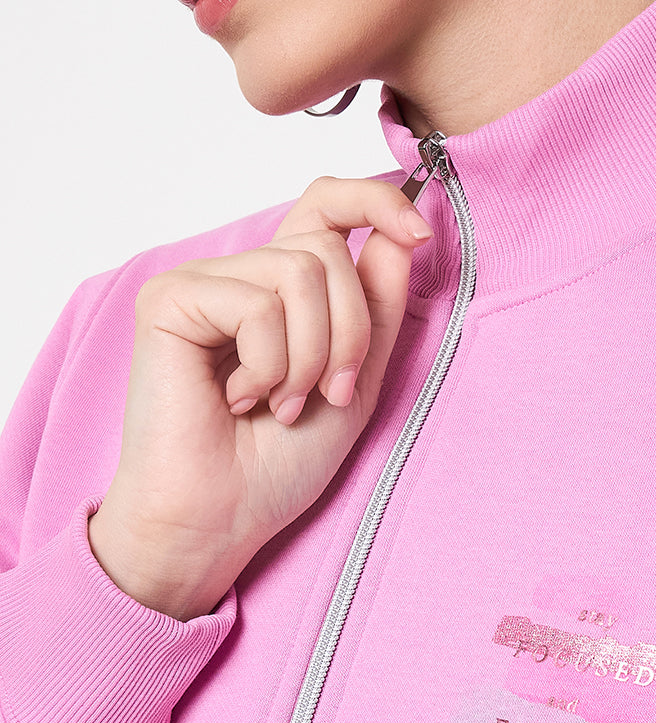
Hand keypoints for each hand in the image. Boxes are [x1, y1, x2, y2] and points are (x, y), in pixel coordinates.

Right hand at [87, 175, 432, 619]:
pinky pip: (258, 304)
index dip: (376, 203)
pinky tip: (239, 399)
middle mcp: (239, 276)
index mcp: (281, 291)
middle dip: (349, 333)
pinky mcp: (169, 300)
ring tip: (281, 405)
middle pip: (327, 251)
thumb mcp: (355, 381)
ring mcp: (201, 284)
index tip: (419, 230)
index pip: (327, 206)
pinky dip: (268, 364)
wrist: (221, 519)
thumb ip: (377, 308)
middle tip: (325, 395)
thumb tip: (402, 232)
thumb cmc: (276, 466)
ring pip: (299, 274)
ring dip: (309, 357)